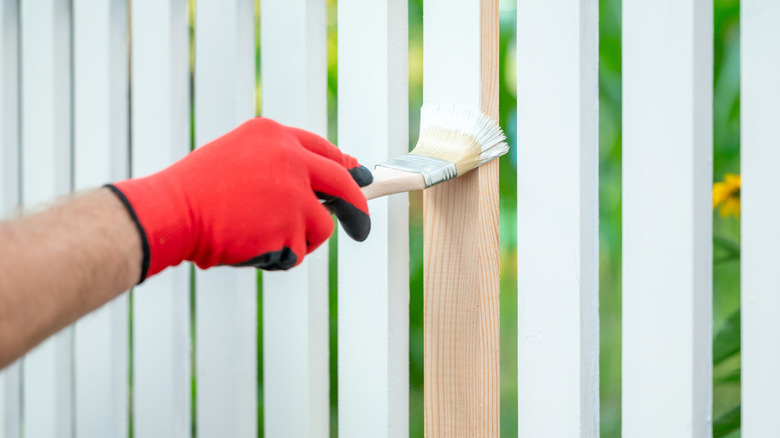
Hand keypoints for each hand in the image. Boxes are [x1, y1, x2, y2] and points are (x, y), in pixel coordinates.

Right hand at [109, 118, 372, 281]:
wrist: (170, 212)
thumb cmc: (195, 191)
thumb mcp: (237, 158)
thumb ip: (278, 164)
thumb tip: (318, 187)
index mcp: (274, 135)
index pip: (324, 150)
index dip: (344, 167)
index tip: (357, 178)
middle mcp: (291, 157)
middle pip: (344, 185)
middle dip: (357, 210)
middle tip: (361, 228)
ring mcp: (294, 192)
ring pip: (321, 227)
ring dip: (299, 241)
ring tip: (259, 238)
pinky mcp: (291, 226)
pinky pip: (298, 252)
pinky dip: (278, 257)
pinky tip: (248, 246)